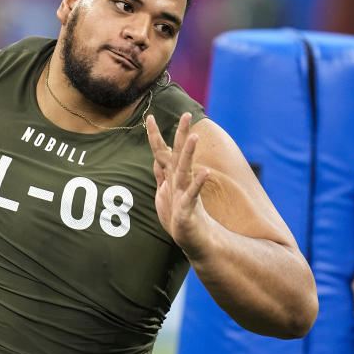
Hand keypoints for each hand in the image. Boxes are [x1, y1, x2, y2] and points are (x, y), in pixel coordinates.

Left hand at [146, 113, 211, 257]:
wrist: (193, 239)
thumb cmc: (179, 216)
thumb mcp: (164, 194)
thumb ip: (161, 177)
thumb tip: (156, 161)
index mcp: (171, 176)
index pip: (162, 151)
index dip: (155, 135)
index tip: (149, 116)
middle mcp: (179, 180)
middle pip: (179, 153)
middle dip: (182, 134)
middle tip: (186, 114)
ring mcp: (185, 192)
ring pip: (186, 169)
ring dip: (189, 153)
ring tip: (195, 137)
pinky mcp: (188, 207)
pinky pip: (193, 193)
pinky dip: (197, 183)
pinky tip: (203, 171)